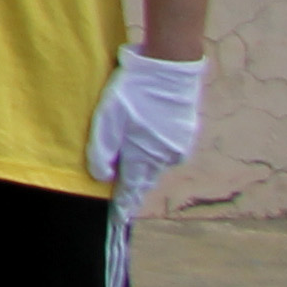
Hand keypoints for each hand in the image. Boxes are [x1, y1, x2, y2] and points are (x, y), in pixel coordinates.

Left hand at [86, 50, 206, 220]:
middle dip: (134, 188)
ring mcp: (179, 144)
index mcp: (145, 157)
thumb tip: (101, 178)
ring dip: (145, 167)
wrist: (169, 67)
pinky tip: (148, 143)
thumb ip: (102, 152)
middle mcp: (165, 157)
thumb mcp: (107, 120)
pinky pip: (166, 149)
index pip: (132, 189)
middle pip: (145, 178)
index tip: (119, 219)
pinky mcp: (185, 131)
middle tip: (125, 198)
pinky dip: (155, 151)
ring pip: (157, 163)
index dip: (124, 204)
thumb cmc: (133, 92)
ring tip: (133, 170)